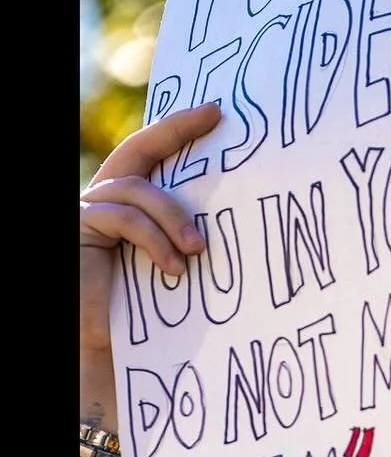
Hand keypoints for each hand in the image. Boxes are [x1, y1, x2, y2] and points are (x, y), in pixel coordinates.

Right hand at [79, 103, 221, 356]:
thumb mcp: (177, 265)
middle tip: (216, 124)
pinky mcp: (83, 227)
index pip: (152, 152)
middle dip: (176, 131)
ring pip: (137, 191)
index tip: (217, 110)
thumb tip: (243, 215)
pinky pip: (123, 219)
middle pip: (140, 152)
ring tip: (197, 250)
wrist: (111, 346)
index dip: (179, 127)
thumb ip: (189, 236)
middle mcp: (106, 197)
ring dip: (172, 217)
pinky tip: (175, 268)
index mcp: (130, 202)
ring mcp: (90, 210)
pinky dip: (153, 241)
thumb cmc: (149, 312)